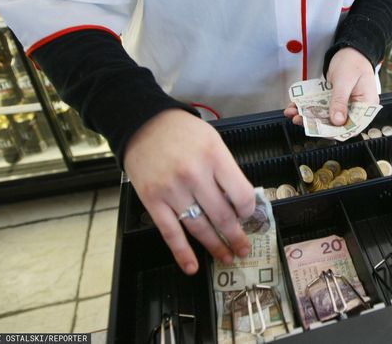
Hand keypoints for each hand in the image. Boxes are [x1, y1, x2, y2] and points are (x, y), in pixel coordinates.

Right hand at [123, 109, 255, 274]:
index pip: (241, 195)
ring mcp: (172, 190)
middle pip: (223, 215)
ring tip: (227, 257)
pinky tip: (192, 266)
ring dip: (216, 246)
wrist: (143, 123)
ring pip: (199, 227)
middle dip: (236, 236)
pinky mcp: (152, 201)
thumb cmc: (182, 132)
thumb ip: (226, 170)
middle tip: (244, 248)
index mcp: (214, 157)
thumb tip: (240, 203)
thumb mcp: (213, 142)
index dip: (248, 211)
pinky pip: (170, 232)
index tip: (248, 216)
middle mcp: (194, 175)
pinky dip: (182, 253)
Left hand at [284, 47, 378, 125]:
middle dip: (316, 124)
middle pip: (337, 124)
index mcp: (366, 106)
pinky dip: (309, 108)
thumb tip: (337, 121)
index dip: (335, 132)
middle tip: (299, 119)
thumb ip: (340, 101)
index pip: (352, 127)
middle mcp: (356, 109)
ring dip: (309, 116)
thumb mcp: (345, 81)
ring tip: (293, 113)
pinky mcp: (335, 101)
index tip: (318, 130)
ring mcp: (345, 106)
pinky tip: (296, 106)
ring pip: (326, 117)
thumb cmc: (352, 61)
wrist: (349, 50)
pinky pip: (322, 108)